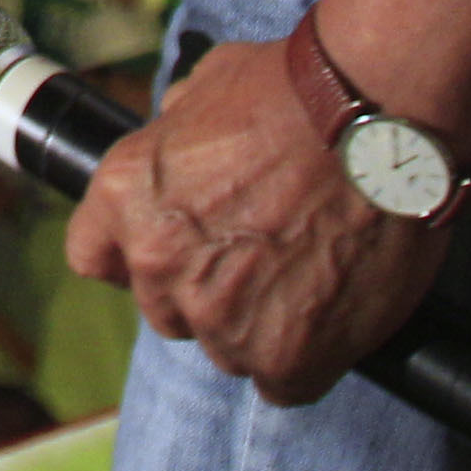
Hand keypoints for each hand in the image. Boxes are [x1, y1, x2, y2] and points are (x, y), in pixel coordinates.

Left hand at [63, 23, 447, 406]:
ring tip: (305, 277)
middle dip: (202, 288)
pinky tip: (327, 317)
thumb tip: (176, 140)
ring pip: (226, 348)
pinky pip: (282, 383)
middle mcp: (159, 265)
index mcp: (125, 197)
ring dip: (256, 324)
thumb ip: (175, 130)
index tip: (170, 247)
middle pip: (164, 309)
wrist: (376, 121)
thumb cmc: (294, 91)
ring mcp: (222, 320)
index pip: (93, 256)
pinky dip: (304, 359)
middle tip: (257, 255)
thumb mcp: (205, 87)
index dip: (132, 252)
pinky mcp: (288, 358)